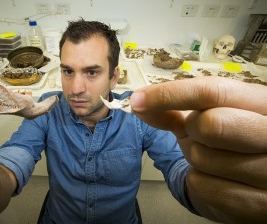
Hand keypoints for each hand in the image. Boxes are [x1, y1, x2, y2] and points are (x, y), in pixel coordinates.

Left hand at [130, 77, 266, 223]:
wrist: (251, 184)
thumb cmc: (226, 144)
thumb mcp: (205, 119)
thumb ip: (174, 109)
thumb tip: (139, 103)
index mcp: (264, 103)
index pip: (213, 91)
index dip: (169, 94)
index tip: (138, 100)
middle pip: (211, 124)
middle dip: (193, 130)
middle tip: (199, 133)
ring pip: (203, 158)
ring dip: (196, 159)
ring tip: (216, 158)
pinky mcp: (262, 203)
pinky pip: (204, 187)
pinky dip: (199, 181)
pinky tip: (218, 179)